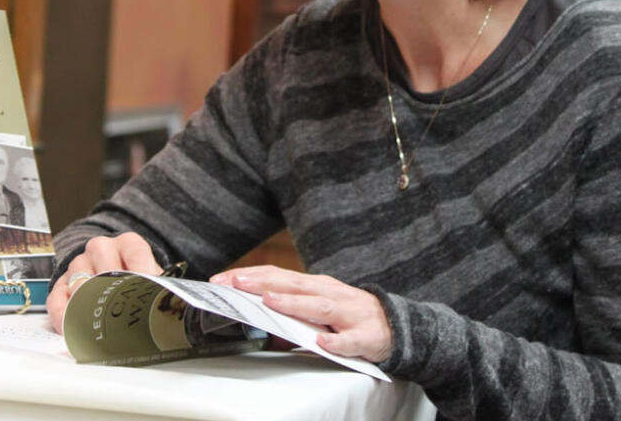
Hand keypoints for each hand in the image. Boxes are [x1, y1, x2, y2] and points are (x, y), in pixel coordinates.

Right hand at [46, 232, 162, 332]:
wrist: (111, 277)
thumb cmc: (134, 281)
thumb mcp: (150, 280)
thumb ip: (158, 287)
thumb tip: (169, 301)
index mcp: (128, 244)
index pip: (136, 251)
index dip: (143, 271)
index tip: (147, 291)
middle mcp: (101, 248)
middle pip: (104, 263)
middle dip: (113, 289)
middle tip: (121, 312)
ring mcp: (79, 264)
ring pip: (79, 279)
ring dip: (87, 302)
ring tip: (96, 322)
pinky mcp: (61, 284)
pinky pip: (57, 298)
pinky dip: (63, 315)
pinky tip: (71, 328)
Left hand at [209, 265, 392, 362]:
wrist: (398, 325)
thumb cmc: (350, 314)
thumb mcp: (317, 308)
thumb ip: (289, 309)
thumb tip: (255, 317)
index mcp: (315, 286)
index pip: (278, 276)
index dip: (250, 276)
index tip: (222, 279)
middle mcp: (330, 293)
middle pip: (293, 285)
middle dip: (262, 284)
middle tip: (235, 283)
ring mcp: (348, 313)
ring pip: (319, 307)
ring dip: (294, 304)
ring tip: (270, 302)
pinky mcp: (365, 336)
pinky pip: (349, 340)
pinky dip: (336, 342)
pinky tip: (323, 343)